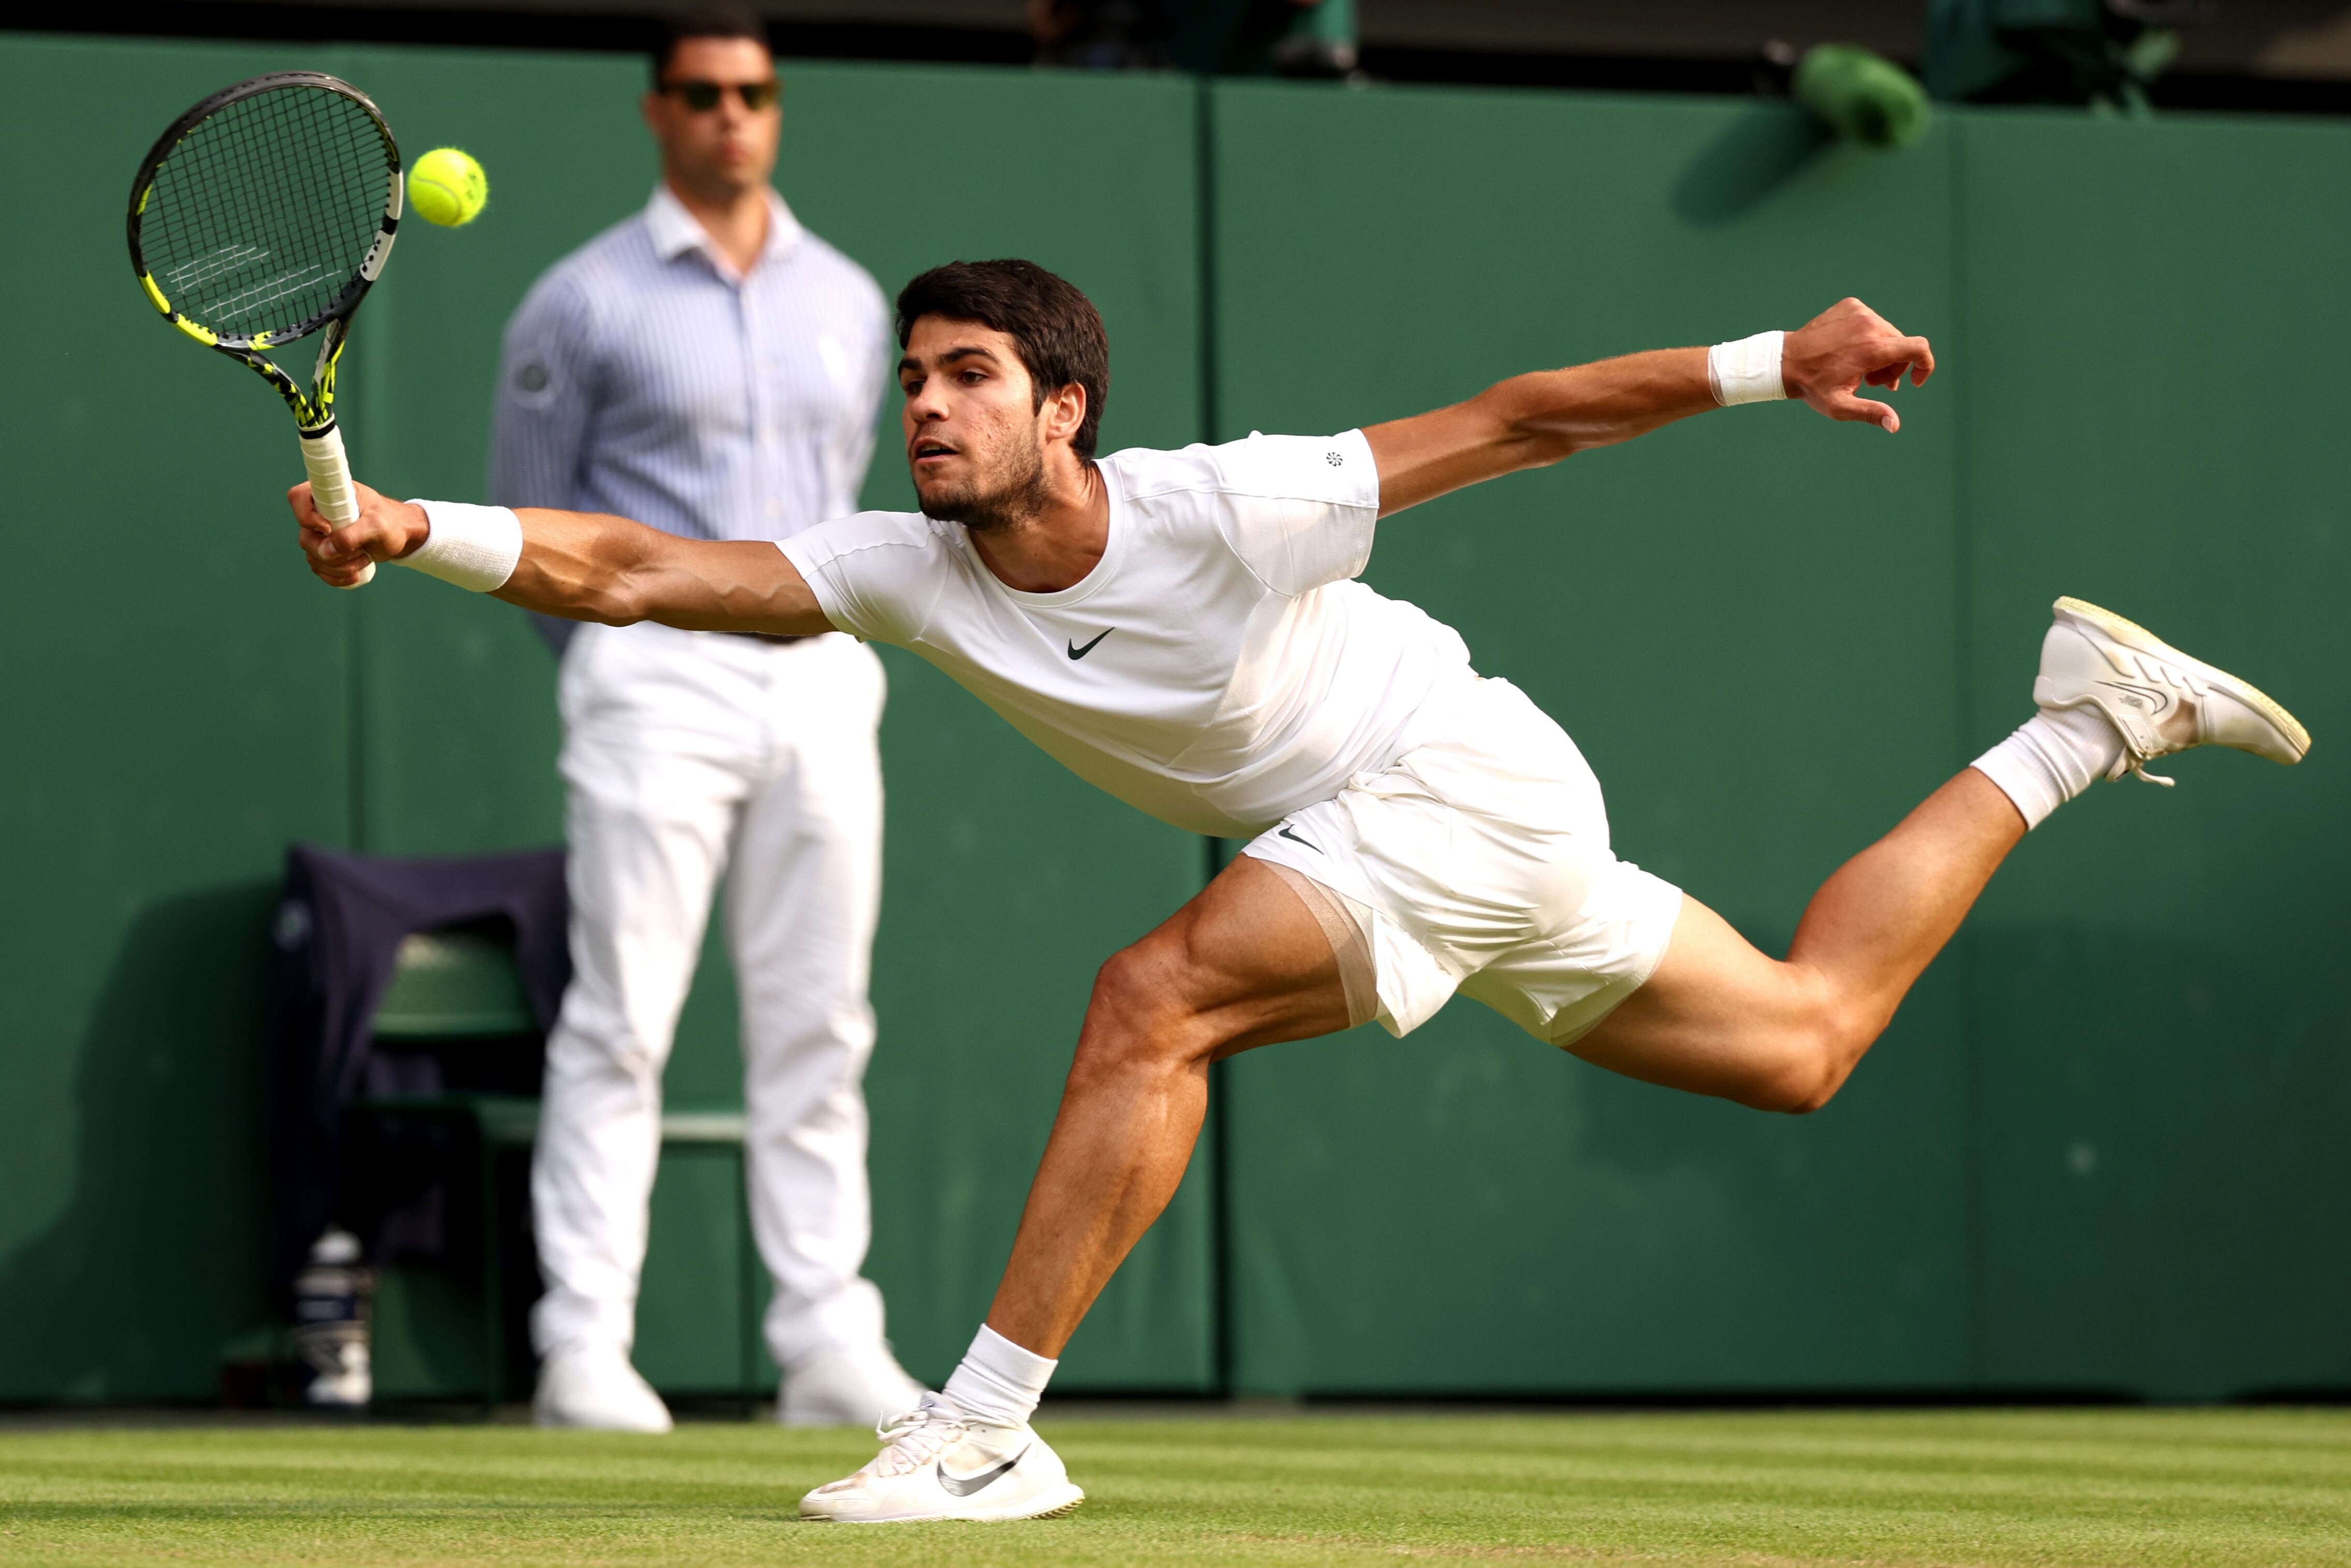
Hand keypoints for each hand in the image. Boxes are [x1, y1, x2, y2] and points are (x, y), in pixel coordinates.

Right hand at [288, 480, 427, 586]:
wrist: (400, 535)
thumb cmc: (390, 522)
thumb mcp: (377, 525)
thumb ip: (352, 535)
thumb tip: (326, 551)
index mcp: (328, 495)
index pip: (297, 497)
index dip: (306, 516)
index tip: (330, 528)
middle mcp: (320, 514)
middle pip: (306, 539)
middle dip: (333, 553)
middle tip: (359, 551)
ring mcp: (321, 534)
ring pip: (313, 558)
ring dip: (339, 567)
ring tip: (364, 558)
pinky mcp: (327, 551)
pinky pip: (320, 569)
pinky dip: (336, 577)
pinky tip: (355, 575)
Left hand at [1782, 297, 1934, 432]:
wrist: (1785, 361)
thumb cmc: (1813, 387)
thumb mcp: (1840, 407)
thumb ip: (1871, 413)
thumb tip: (1895, 425)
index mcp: (1872, 349)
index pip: (1919, 348)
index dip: (1925, 366)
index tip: (1914, 382)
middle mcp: (1870, 325)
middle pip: (1902, 345)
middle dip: (1894, 366)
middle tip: (1871, 383)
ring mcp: (1860, 312)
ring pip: (1888, 334)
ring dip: (1881, 352)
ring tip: (1858, 370)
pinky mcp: (1851, 305)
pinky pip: (1872, 322)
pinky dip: (1868, 337)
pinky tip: (1848, 351)